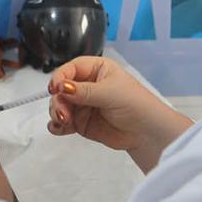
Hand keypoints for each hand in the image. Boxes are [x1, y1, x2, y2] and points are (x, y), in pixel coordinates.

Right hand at [47, 57, 190, 173]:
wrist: (146, 132)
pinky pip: (62, 122)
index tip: (55, 88)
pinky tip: (58, 128)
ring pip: (59, 105)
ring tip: (63, 121)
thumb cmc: (135, 104)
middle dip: (58, 100)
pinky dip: (57, 125)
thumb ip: (84, 91)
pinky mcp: (81, 123)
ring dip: (56, 112)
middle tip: (63, 113)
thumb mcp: (109, 92)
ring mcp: (83, 105)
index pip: (71, 69)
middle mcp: (87, 85)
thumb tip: (61, 87)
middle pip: (61, 89)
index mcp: (96, 70)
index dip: (60, 77)